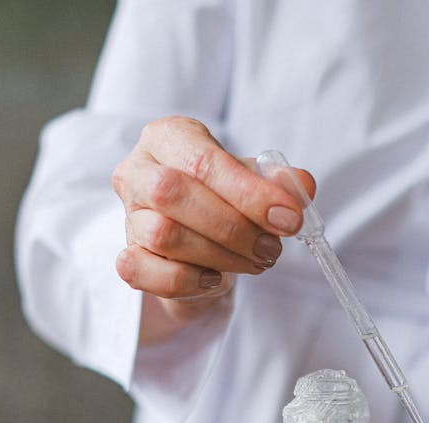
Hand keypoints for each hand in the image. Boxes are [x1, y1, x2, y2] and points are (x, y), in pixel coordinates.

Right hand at [110, 116, 313, 342]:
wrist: (197, 240)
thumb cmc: (222, 198)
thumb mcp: (253, 180)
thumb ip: (278, 180)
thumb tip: (301, 185)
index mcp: (168, 137)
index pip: (202, 161)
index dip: (249, 193)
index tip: (289, 219)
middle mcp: (137, 171)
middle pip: (173, 194)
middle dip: (233, 227)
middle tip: (271, 248)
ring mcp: (128, 216)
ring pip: (162, 234)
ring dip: (219, 255)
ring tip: (254, 261)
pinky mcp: (127, 257)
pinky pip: (143, 271)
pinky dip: (185, 280)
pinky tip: (214, 278)